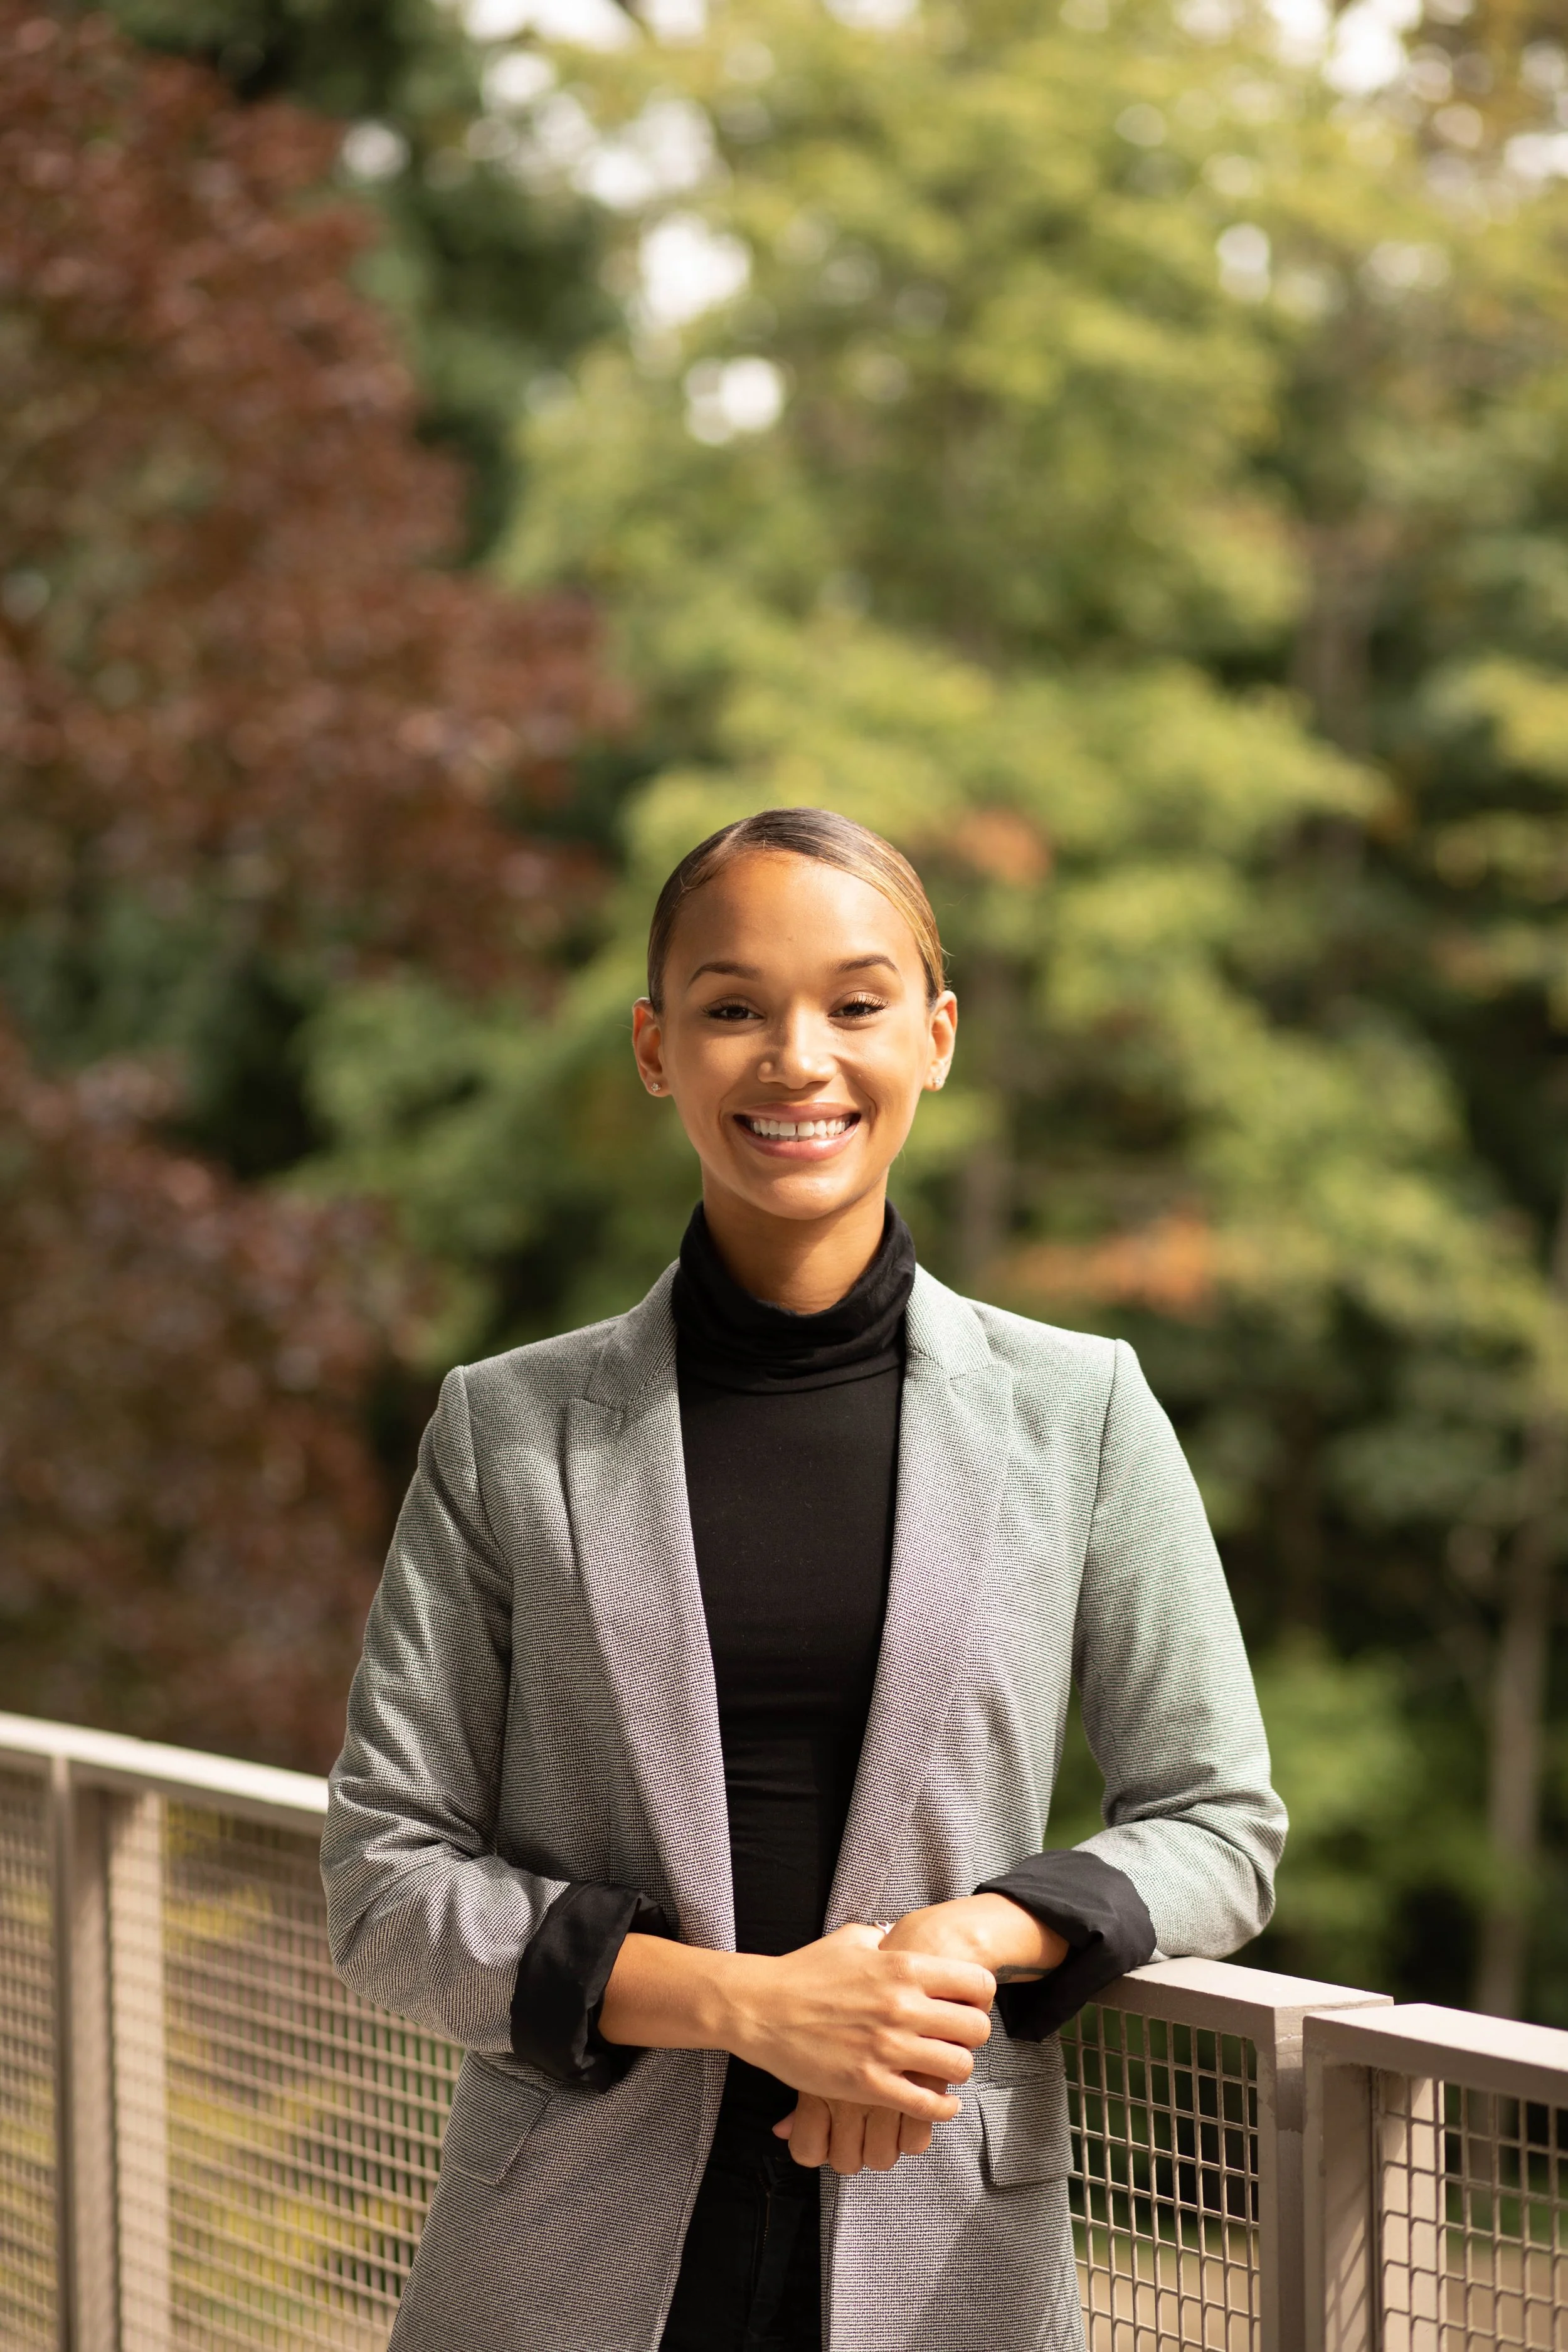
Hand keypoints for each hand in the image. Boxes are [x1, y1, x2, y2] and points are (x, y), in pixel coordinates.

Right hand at [775, 1899, 1067, 2173]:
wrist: (761, 2009)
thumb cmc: (805, 1972)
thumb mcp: (851, 1940)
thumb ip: (885, 1939)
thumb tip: (900, 1936)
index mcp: (902, 1967)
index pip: (977, 1983)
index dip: (980, 1997)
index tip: (967, 2005)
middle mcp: (902, 2006)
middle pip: (976, 2028)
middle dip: (973, 2036)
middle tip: (957, 2040)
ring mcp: (886, 2047)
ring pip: (958, 2068)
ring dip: (956, 2072)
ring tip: (943, 2070)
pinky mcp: (869, 2084)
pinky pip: (927, 2106)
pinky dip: (940, 2109)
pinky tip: (937, 2104)